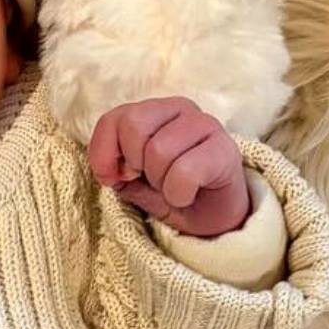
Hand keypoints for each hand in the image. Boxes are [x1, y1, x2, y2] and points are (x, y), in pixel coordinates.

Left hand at [89, 98, 249, 238]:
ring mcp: (205, 124)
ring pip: (158, 150)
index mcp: (154, 111)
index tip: (113, 179)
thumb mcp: (135, 184)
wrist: (216, 220)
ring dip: (160, 182)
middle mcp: (180, 108)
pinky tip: (188, 195)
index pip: (113, 118)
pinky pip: (184, 172)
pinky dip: (179, 194)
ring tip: (174, 188)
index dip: (103, 153)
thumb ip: (117, 170)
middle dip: (135, 165)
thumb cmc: (174, 194)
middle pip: (133, 126)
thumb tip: (112, 169)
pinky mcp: (225, 149)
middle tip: (153, 181)